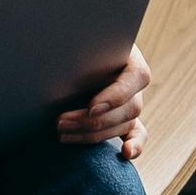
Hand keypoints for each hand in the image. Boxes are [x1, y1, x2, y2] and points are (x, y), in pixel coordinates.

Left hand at [56, 44, 149, 162]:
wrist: (70, 49)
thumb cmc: (72, 42)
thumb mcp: (76, 41)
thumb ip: (76, 47)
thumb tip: (57, 50)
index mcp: (130, 58)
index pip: (134, 78)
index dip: (115, 96)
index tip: (91, 107)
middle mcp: (135, 82)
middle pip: (127, 108)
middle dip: (92, 120)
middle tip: (60, 121)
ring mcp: (131, 101)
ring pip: (123, 124)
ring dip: (93, 134)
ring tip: (61, 133)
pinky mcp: (125, 118)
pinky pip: (137, 134)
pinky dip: (135, 145)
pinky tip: (124, 153)